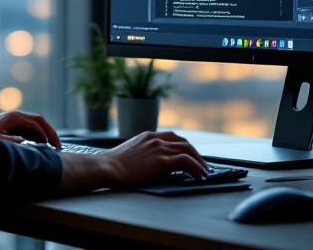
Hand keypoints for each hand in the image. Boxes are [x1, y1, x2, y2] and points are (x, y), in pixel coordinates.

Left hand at [0, 110, 61, 148]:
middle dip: (51, 132)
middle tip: (59, 146)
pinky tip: (43, 143)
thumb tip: (24, 140)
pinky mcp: (14, 122)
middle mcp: (17, 115)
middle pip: (40, 120)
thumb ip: (10, 140)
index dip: (46, 135)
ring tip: (54, 145)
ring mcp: (16, 117)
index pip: (37, 124)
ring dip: (47, 132)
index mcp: (15, 117)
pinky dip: (40, 133)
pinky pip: (32, 126)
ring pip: (37, 122)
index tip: (52, 147)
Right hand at [56, 131, 206, 193]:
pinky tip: (200, 175)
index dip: (184, 146)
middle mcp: (156, 139)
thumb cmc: (113, 165)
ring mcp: (160, 149)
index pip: (172, 137)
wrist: (108, 167)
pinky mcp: (162, 161)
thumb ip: (142, 152)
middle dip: (195, 154)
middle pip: (183, 143)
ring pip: (188, 151)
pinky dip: (196, 168)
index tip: (189, 154)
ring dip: (199, 162)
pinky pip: (186, 162)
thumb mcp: (129, 152)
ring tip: (204, 172)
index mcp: (148, 136)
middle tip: (201, 164)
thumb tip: (150, 162)